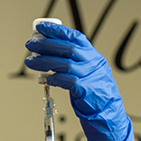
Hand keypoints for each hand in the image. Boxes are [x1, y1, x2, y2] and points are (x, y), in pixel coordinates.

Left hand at [25, 23, 133, 140]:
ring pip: (63, 64)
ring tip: (31, 62)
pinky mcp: (85, 90)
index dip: (56, 30)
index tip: (40, 28)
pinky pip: (65, 81)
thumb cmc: (95, 92)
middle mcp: (93, 63)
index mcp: (93, 55)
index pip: (74, 37)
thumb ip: (73, 61)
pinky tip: (45, 80)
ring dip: (43, 62)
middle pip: (66, 48)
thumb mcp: (88, 71)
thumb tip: (47, 52)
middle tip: (30, 45)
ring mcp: (90, 76)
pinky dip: (53, 79)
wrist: (109, 112)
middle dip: (45, 45)